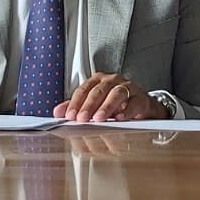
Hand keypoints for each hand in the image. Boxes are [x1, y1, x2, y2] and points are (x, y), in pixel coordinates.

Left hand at [52, 73, 167, 122]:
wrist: (141, 106)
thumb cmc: (115, 104)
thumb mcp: (94, 104)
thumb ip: (76, 107)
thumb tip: (58, 112)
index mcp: (98, 81)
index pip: (83, 90)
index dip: (75, 103)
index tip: (69, 116)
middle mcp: (112, 81)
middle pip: (98, 91)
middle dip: (89, 106)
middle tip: (81, 119)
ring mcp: (128, 87)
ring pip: (116, 94)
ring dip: (106, 107)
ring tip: (99, 119)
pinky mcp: (141, 98)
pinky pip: (134, 103)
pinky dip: (127, 111)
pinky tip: (120, 118)